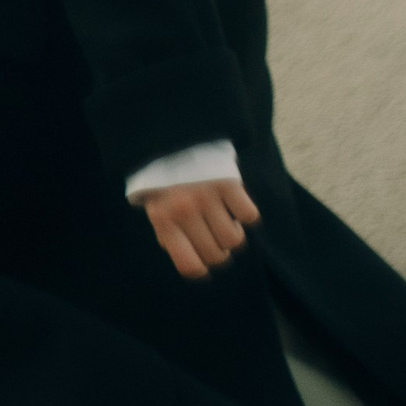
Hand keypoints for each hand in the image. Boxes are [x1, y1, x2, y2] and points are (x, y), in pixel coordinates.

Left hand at [140, 176, 259, 280]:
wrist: (174, 136)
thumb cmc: (166, 180)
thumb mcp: (156, 208)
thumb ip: (169, 236)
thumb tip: (193, 264)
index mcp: (163, 220)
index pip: (190, 266)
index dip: (202, 269)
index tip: (205, 260)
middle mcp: (184, 210)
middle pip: (216, 256)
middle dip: (219, 251)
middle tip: (213, 234)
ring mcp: (206, 196)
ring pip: (234, 240)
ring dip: (233, 233)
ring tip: (223, 218)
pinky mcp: (227, 182)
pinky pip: (249, 216)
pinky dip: (246, 214)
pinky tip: (234, 204)